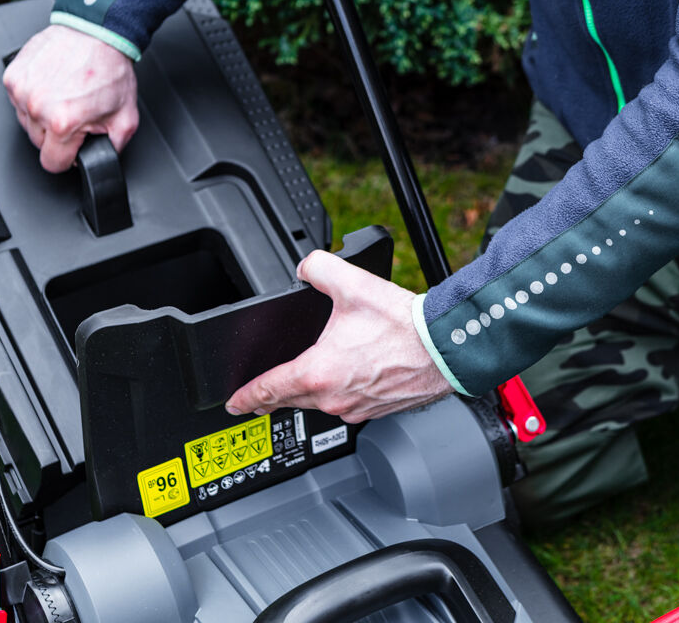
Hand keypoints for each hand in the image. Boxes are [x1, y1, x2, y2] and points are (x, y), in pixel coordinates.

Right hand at [3, 24, 138, 172]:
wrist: (97, 33)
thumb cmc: (109, 69)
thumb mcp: (125, 119)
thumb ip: (112, 148)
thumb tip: (100, 160)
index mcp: (63, 123)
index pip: (52, 163)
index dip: (67, 158)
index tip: (73, 146)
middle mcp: (38, 107)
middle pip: (38, 143)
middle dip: (56, 135)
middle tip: (74, 113)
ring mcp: (22, 91)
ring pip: (27, 123)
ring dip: (43, 115)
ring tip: (64, 96)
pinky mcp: (13, 76)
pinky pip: (18, 101)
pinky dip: (33, 96)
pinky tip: (52, 85)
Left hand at [226, 250, 453, 423]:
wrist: (446, 348)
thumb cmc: (405, 325)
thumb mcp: (352, 283)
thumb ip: (318, 268)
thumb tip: (306, 267)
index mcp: (318, 372)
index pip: (268, 389)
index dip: (245, 396)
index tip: (233, 403)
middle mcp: (333, 398)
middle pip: (290, 401)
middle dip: (272, 396)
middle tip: (257, 397)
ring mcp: (355, 409)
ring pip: (318, 405)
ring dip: (308, 394)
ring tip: (302, 381)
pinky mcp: (376, 411)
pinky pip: (345, 406)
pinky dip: (337, 394)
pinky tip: (345, 378)